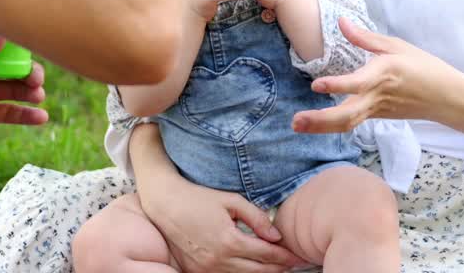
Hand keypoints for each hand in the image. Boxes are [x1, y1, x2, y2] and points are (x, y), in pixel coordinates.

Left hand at [0, 29, 46, 174]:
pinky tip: (41, 117)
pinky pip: (10, 112)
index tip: (34, 45)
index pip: (1, 40)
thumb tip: (4, 35)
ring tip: (37, 96)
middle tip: (35, 78)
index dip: (19, 43)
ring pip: (15, 88)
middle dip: (29, 70)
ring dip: (31, 90)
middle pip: (13, 65)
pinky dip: (26, 115)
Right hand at [141, 176, 307, 272]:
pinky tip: (251, 268)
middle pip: (258, 271)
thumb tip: (276, 236)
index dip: (285, 256)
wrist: (165, 204)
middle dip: (278, 268)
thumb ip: (256, 218)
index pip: (266, 254)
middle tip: (293, 264)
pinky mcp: (197, 271)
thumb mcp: (231, 201)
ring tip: (276, 267)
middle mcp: (218, 259)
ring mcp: (206, 269)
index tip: (297, 256)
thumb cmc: (198, 198)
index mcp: (229, 241)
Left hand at [292, 18, 452, 133]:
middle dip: (319, 120)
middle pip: (346, 114)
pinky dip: (332, 125)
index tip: (316, 85)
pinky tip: (313, 124)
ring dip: (321, 126)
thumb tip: (341, 22)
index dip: (337, 85)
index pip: (357, 83)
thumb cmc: (424, 67)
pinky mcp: (377, 116)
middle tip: (295, 121)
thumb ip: (365, 37)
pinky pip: (352, 123)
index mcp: (383, 74)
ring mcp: (376, 110)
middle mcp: (377, 96)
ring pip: (347, 123)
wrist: (446, 97)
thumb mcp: (396, 46)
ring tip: (297, 125)